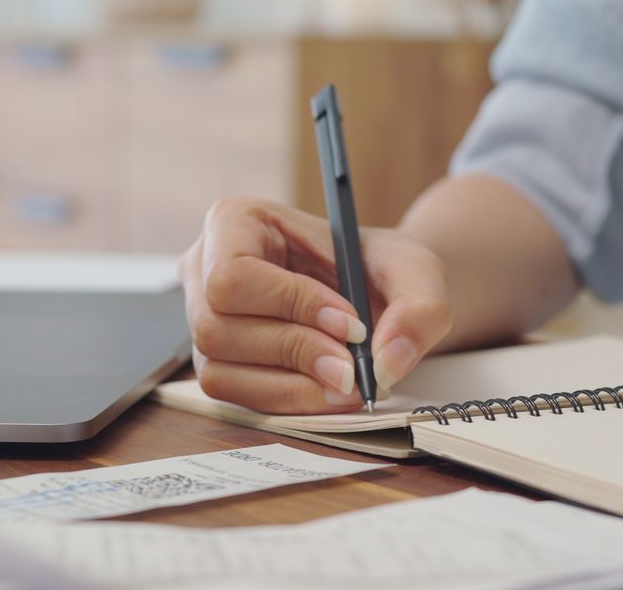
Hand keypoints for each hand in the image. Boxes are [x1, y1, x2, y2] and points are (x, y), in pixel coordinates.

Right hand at [179, 197, 452, 413]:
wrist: (376, 296)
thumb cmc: (379, 269)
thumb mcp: (415, 271)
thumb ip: (419, 306)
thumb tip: (388, 360)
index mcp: (234, 221)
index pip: (233, 274)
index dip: (290, 305)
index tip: (350, 324)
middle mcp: (204, 269)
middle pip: (217, 327)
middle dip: (294, 351)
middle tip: (353, 367)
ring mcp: (203, 319)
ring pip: (219, 369)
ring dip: (290, 383)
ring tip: (346, 380)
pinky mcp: (217, 362)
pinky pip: (233, 398)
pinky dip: (286, 400)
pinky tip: (327, 391)